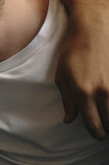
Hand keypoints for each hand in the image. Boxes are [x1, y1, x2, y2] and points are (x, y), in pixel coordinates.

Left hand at [56, 23, 108, 139]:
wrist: (95, 29)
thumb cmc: (74, 51)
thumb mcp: (62, 75)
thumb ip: (67, 100)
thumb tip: (69, 120)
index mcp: (83, 92)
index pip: (93, 124)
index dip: (96, 133)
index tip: (98, 135)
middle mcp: (103, 91)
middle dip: (108, 129)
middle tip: (105, 130)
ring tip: (108, 115)